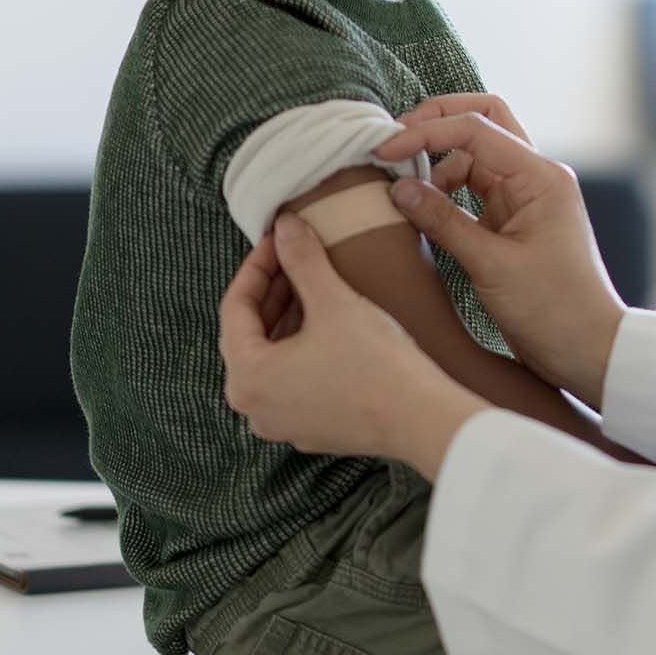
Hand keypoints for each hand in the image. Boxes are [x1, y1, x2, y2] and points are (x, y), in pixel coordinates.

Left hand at [219, 216, 488, 476]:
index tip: (278, 239)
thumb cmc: (374, 363)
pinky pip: (293, 380)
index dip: (257, 266)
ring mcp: (282, 423)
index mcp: (246, 377)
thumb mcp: (333, 301)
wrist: (420, 417)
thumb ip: (302, 259)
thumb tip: (284, 226)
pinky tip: (330, 326)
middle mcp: (254, 407)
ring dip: (288, 319)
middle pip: (250, 335)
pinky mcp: (311, 428)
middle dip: (272, 292)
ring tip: (313, 285)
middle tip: (296, 256)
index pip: (235, 307)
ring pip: (272, 358)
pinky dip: (303, 349)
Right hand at [375, 95, 627, 409]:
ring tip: (400, 186)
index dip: (426, 132)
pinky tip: (421, 208)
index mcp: (541, 177)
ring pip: (475, 156)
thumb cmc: (553, 309)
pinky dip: (445, 190)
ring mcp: (526, 198)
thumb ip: (443, 223)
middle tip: (392, 141)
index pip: (476, 129)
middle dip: (437, 122)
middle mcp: (536, 177)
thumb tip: (398, 188)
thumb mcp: (491, 266)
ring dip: (438, 162)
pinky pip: (474, 189)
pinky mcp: (514, 221)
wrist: (588, 349)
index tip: (384, 150)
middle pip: (483, 122)